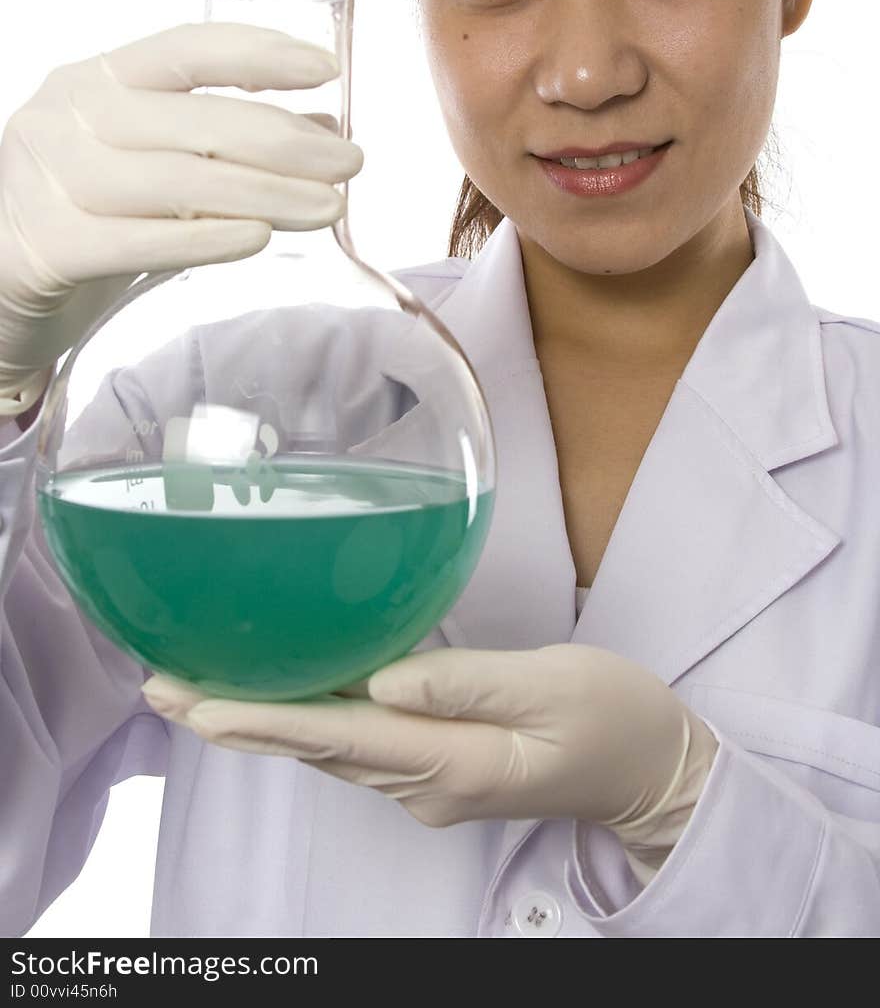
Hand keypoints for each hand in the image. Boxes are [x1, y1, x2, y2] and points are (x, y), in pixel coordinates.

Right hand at [0, 20, 361, 412]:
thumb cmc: (86, 219)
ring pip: (178, 180)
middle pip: (195, 119)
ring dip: (266, 193)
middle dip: (287, 141)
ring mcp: (48, 179)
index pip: (185, 49)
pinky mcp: (45, 245)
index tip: (325, 68)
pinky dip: (205, 238)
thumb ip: (226, 148)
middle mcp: (66, 117)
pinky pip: (139, 239)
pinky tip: (257, 239)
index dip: (259, 53)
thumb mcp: (157, 171)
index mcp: (94, 81)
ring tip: (327, 208)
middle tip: (350, 164)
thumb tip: (322, 129)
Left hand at [141, 644, 718, 844]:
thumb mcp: (555, 686)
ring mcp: (430, 784)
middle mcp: (429, 783)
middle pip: (319, 749)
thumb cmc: (613, 716)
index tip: (200, 705)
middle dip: (237, 721)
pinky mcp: (437, 769)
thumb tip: (386, 681)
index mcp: (457, 760)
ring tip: (195, 691)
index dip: (267, 720)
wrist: (651, 770)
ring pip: (330, 752)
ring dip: (259, 723)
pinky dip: (303, 723)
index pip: (344, 737)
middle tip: (163, 688)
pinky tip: (273, 701)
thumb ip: (469, 683)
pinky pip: (356, 748)